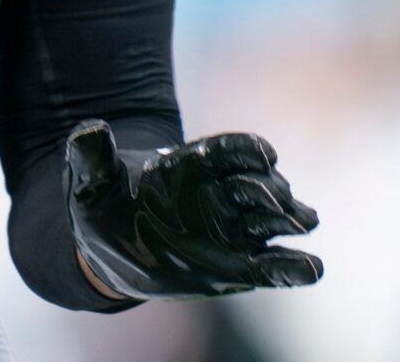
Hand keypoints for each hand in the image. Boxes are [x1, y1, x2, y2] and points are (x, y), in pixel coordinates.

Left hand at [66, 120, 322, 299]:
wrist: (114, 241)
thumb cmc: (106, 204)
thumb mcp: (90, 180)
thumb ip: (91, 156)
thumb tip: (87, 131)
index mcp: (191, 166)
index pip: (227, 151)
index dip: (247, 150)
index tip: (265, 153)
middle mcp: (220, 194)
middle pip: (256, 185)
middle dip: (270, 190)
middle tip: (279, 200)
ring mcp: (233, 229)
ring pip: (271, 221)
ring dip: (290, 220)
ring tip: (304, 222)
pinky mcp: (239, 266)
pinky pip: (272, 267)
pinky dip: (293, 268)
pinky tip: (312, 269)